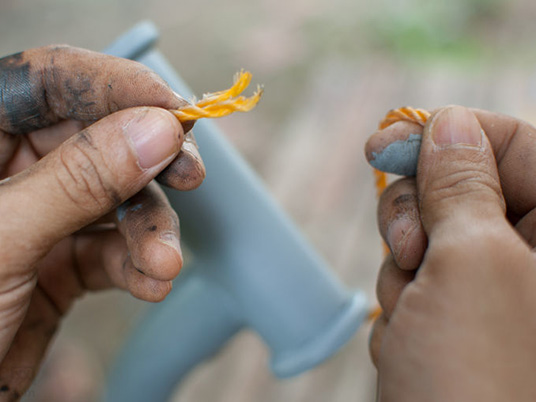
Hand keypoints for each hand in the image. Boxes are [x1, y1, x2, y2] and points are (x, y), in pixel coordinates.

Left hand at [0, 46, 205, 399]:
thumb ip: (77, 182)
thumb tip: (155, 131)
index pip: (46, 81)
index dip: (115, 86)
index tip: (174, 110)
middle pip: (94, 136)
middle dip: (146, 163)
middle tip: (189, 174)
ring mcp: (33, 213)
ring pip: (114, 197)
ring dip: (149, 228)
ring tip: (163, 260)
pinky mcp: (57, 260)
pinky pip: (111, 248)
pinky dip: (138, 263)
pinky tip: (152, 280)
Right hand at [365, 106, 535, 400]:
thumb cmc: (480, 383)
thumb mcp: (470, 264)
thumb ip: (461, 183)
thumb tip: (448, 123)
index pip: (510, 144)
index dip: (446, 134)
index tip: (382, 142)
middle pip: (458, 189)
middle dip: (417, 219)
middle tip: (412, 253)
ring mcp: (499, 291)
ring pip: (427, 239)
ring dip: (405, 275)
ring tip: (420, 320)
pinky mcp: (462, 318)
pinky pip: (415, 282)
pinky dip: (404, 307)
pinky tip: (417, 344)